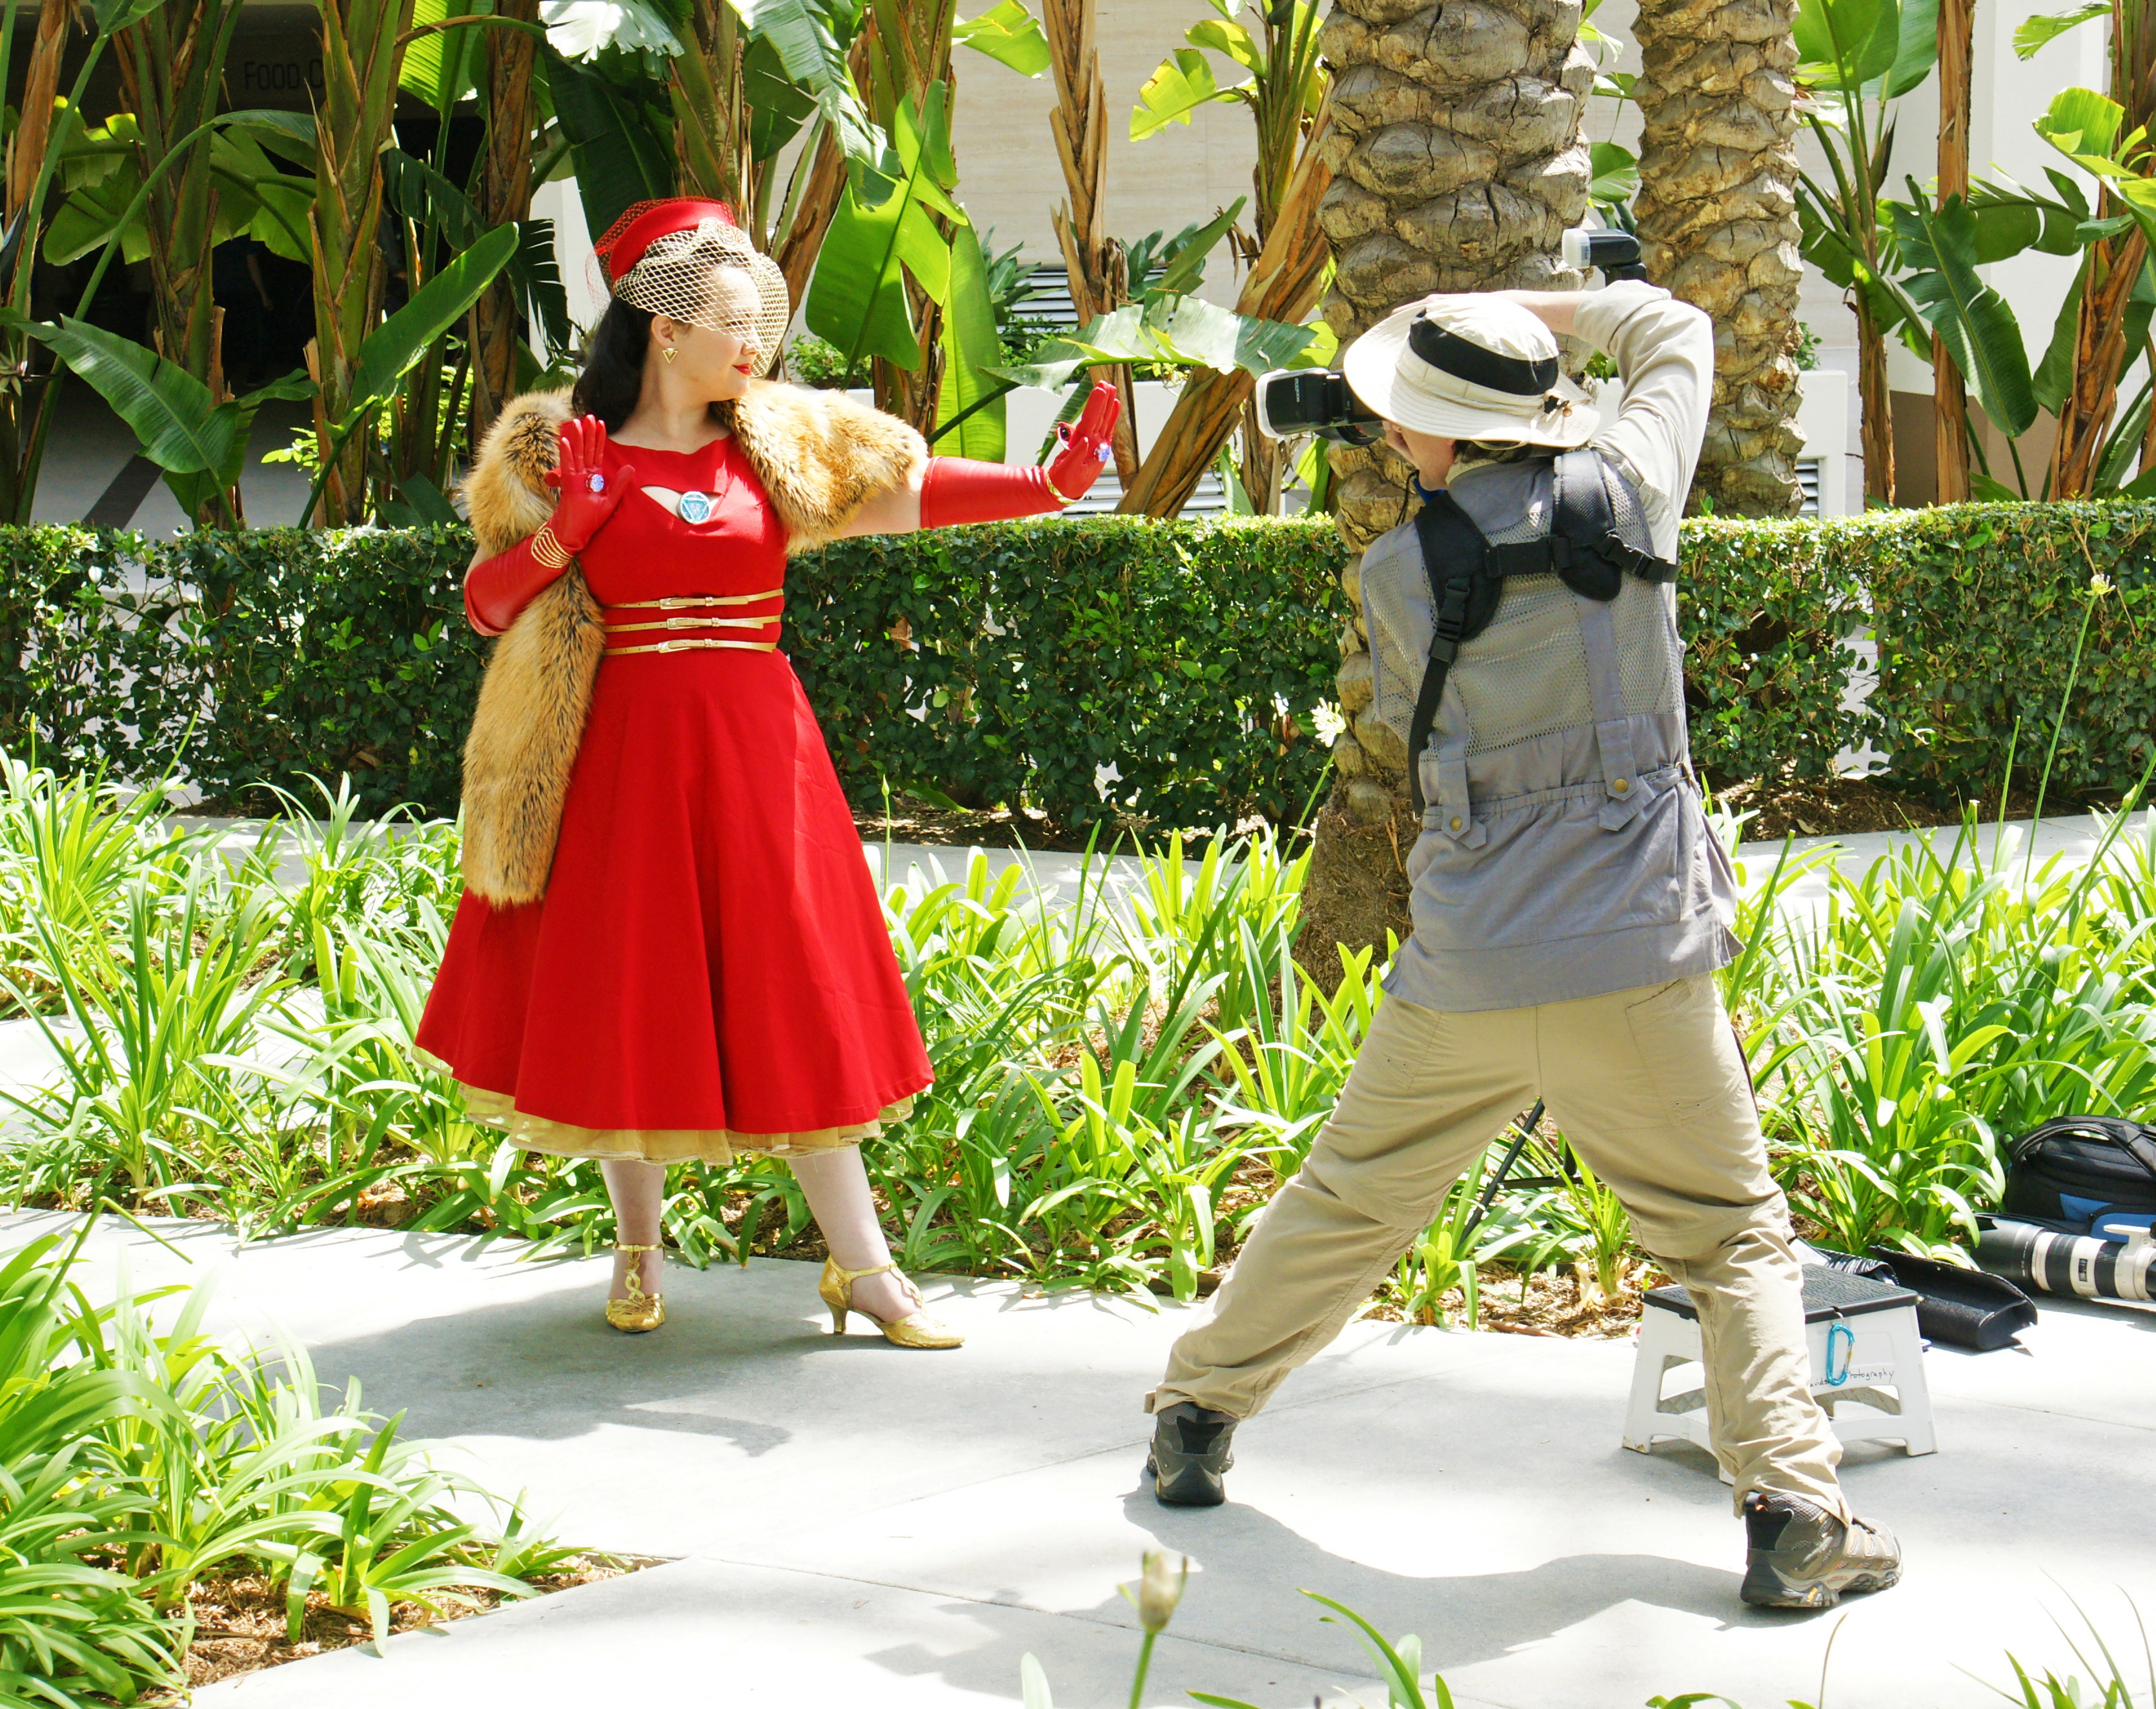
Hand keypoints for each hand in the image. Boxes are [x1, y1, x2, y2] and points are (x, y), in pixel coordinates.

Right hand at [539, 415, 635, 553]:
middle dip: (588, 432)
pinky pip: (567, 466)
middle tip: (588, 415)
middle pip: (587, 450)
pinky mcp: (568, 485)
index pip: (597, 454)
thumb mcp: (610, 501)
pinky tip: (566, 440)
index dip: (599, 438)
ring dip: (578, 438)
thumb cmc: (589, 521)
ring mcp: (574, 479)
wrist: (575, 534)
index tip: (601, 423)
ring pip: (577, 454)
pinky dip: (567, 454)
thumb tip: (630, 468)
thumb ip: (619, 485)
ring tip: (578, 422)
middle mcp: (583, 475)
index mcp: (593, 478)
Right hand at [1045, 380, 1120, 499]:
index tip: (1100, 389)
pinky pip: (1105, 427)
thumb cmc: (1065, 481)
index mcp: (1088, 448)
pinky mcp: (1096, 445)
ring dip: (1108, 404)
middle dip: (1105, 400)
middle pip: (1102, 418)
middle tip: (1107, 382)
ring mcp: (1097, 444)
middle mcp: (1096, 444)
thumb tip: (1083, 440)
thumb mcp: (1067, 471)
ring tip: (1112, 388)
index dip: (1097, 405)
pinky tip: (1115, 405)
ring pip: (1105, 420)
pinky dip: (1111, 415)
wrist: (1067, 491)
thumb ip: (1075, 455)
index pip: (1093, 422)